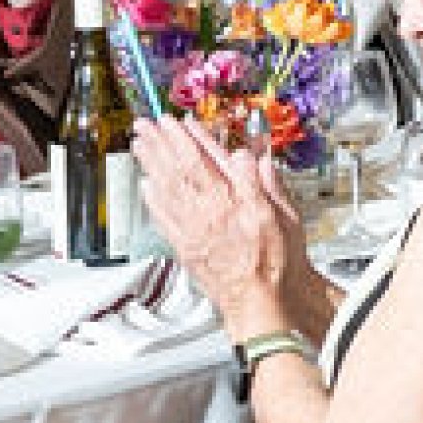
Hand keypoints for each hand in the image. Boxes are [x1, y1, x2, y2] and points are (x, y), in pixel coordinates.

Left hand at [134, 117, 308, 334]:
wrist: (261, 301)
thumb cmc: (277, 262)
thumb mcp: (283, 216)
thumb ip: (262, 183)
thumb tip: (246, 156)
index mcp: (230, 200)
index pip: (203, 160)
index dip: (188, 138)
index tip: (176, 121)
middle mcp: (205, 212)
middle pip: (177, 170)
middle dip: (160, 145)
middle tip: (145, 125)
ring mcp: (191, 230)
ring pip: (166, 190)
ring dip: (150, 165)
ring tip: (139, 146)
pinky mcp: (185, 247)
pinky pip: (163, 218)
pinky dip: (152, 200)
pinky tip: (146, 187)